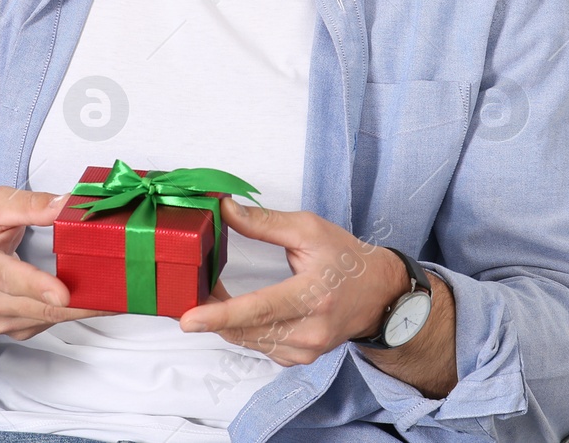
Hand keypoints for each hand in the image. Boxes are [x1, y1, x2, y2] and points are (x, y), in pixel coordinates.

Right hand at [0, 185, 116, 346]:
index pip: (9, 278)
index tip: (64, 294)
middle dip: (81, 304)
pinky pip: (45, 325)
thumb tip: (70, 204)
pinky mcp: (8, 328)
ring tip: (118, 298)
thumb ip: (31, 204)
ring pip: (46, 320)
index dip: (37, 286)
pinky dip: (70, 315)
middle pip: (37, 307)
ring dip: (83, 311)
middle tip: (119, 296)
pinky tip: (93, 301)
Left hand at [177, 198, 408, 365]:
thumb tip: (226, 210)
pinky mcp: (298, 359)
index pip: (261, 308)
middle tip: (192, 289)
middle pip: (246, 329)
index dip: (221, 314)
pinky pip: (257, 346)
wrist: (378, 294)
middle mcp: (310, 330)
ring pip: (246, 340)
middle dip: (211, 312)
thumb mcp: (309, 230)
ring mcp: (305, 350)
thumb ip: (264, 223)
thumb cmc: (345, 258)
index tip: (189, 318)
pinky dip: (241, 329)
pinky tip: (239, 311)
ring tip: (213, 293)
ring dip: (224, 319)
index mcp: (314, 294)